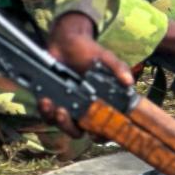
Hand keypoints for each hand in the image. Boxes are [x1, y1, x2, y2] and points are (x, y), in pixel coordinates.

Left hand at [39, 12, 133, 137]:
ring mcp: (68, 106)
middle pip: (80, 130)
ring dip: (57, 119)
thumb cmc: (89, 50)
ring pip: (62, 125)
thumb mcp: (106, 58)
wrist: (65, 41)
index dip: (101, 134)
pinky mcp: (51, 101)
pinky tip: (45, 99)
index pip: (104, 125)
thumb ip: (118, 68)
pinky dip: (45, 110)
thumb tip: (129, 82)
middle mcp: (85, 108)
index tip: (95, 134)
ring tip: (53, 105)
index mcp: (101, 101)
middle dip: (71, 127)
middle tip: (66, 113)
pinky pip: (47, 114)